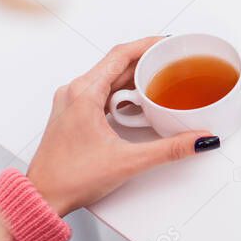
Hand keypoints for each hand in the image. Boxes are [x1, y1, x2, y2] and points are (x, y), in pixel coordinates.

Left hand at [27, 38, 218, 215]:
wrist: (43, 198)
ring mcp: (71, 104)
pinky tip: (136, 107)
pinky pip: (100, 95)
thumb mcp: (128, 161)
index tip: (167, 43)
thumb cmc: (69, 178)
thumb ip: (169, 149)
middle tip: (170, 64)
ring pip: (108, 80)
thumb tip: (197, 140)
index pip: (121, 55)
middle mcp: (74, 93)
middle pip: (116, 65)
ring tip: (158, 84)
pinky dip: (121, 95)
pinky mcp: (73, 116)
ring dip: (133, 81)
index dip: (147, 45)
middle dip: (145, 63)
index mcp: (84, 93)